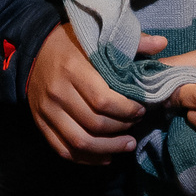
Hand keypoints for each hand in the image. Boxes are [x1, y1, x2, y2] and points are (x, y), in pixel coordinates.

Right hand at [25, 22, 162, 164]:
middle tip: (136, 127)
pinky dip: (86, 158)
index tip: (141, 109)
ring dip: (107, 149)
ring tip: (127, 145)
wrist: (33, 48)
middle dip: (121, 130)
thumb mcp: (99, 36)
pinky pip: (63, 149)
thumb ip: (131, 42)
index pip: (103, 100)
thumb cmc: (72, 42)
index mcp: (73, 69)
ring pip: (79, 141)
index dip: (126, 110)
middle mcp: (58, 92)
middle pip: (94, 123)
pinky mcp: (41, 123)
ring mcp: (47, 110)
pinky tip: (105, 157)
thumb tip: (162, 44)